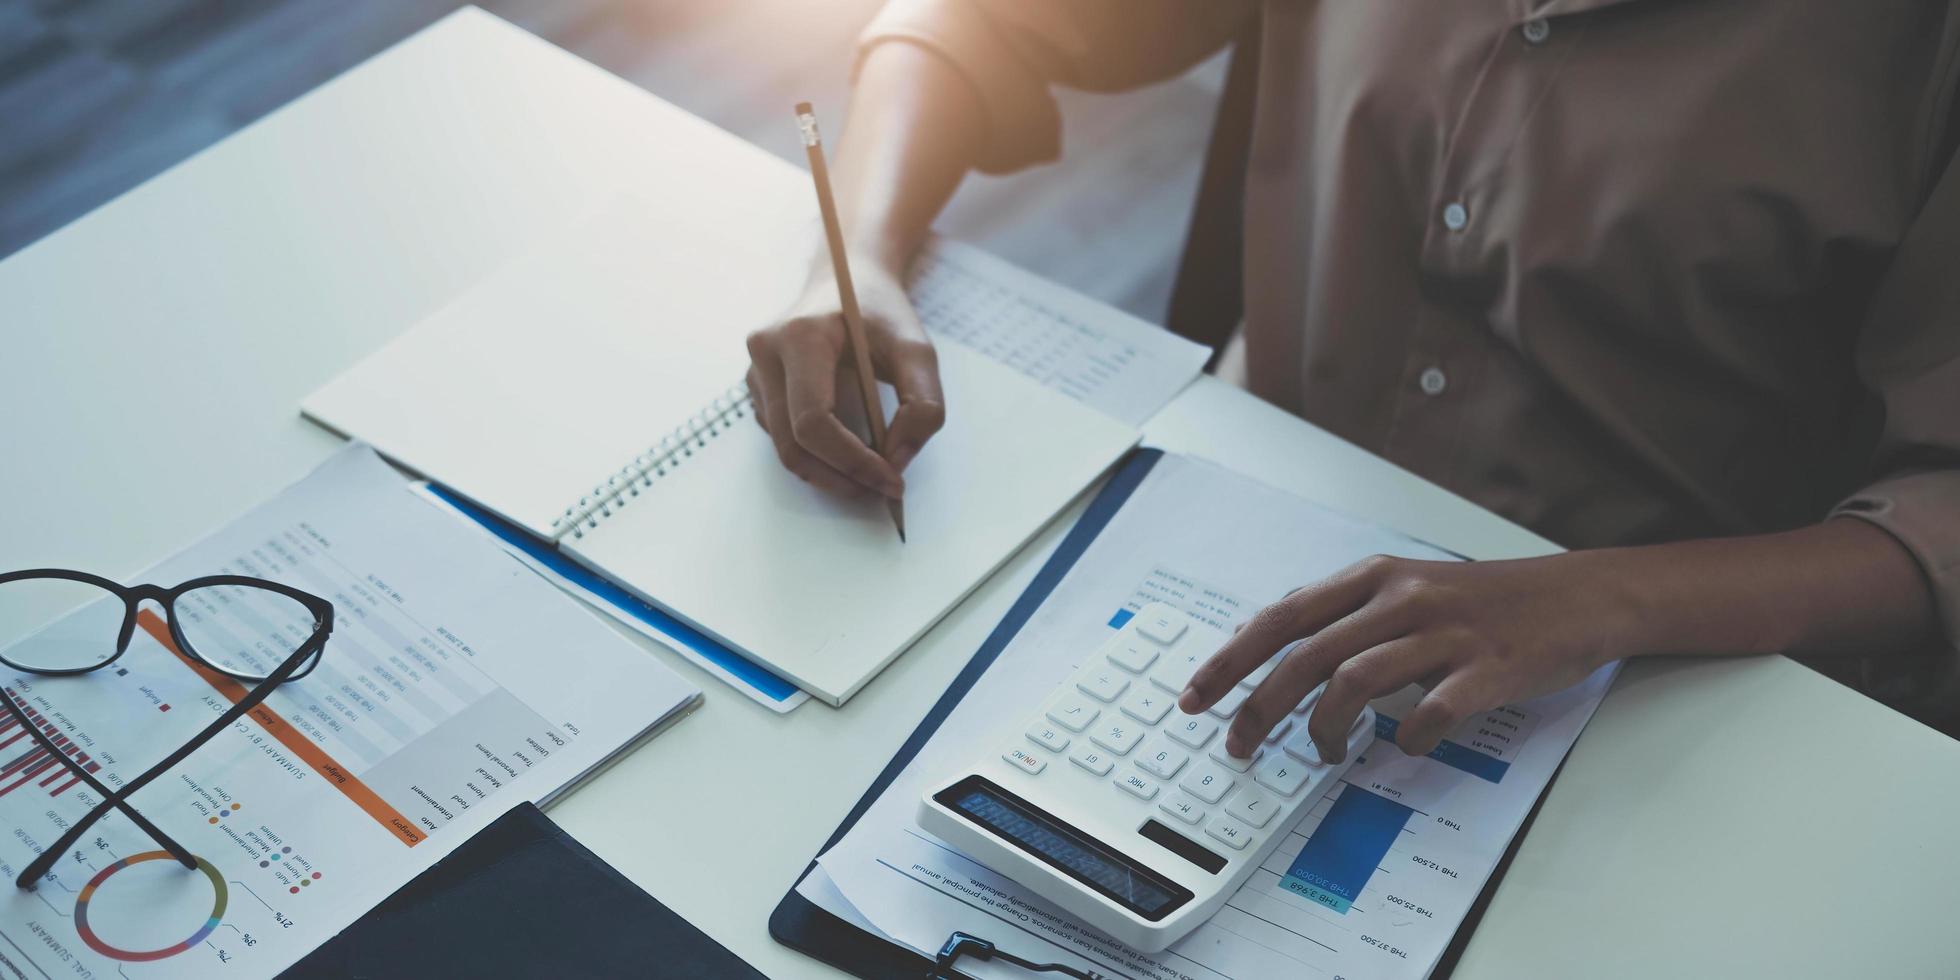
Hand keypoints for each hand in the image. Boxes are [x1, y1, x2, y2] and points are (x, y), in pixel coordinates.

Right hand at [745, 255, 944, 496]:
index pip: (814, 421)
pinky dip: (816, 456)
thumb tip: (898, 459)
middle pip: (793, 444)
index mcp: (799, 336)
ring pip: (784, 447)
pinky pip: (782, 437)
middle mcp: (766, 353)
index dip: (852, 461)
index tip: (891, 479)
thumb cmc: (879, 311)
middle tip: (881, 489)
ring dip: (829, 472)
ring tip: (871, 473)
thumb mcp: (917, 348)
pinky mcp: (757, 387)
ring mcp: (754, 371)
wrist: (845, 277)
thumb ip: (922, 404)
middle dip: (840, 477)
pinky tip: (849, 450)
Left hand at [1177, 554, 1634, 762]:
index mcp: (1373, 577)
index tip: (1196, 697)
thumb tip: (1277, 647)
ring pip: (1355, 681)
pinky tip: (1405, 747)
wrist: (1578, 595)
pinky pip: (1432, 710)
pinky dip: (1408, 737)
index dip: (1231, 659)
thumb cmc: (1483, 600)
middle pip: (1305, 654)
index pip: (1281, 617)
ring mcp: (1445, 632)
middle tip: (1239, 745)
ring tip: (1326, 752)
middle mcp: (1401, 598)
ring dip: (1327, 728)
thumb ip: (1344, 613)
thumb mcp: (1404, 586)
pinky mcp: (1487, 668)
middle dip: (1260, 706)